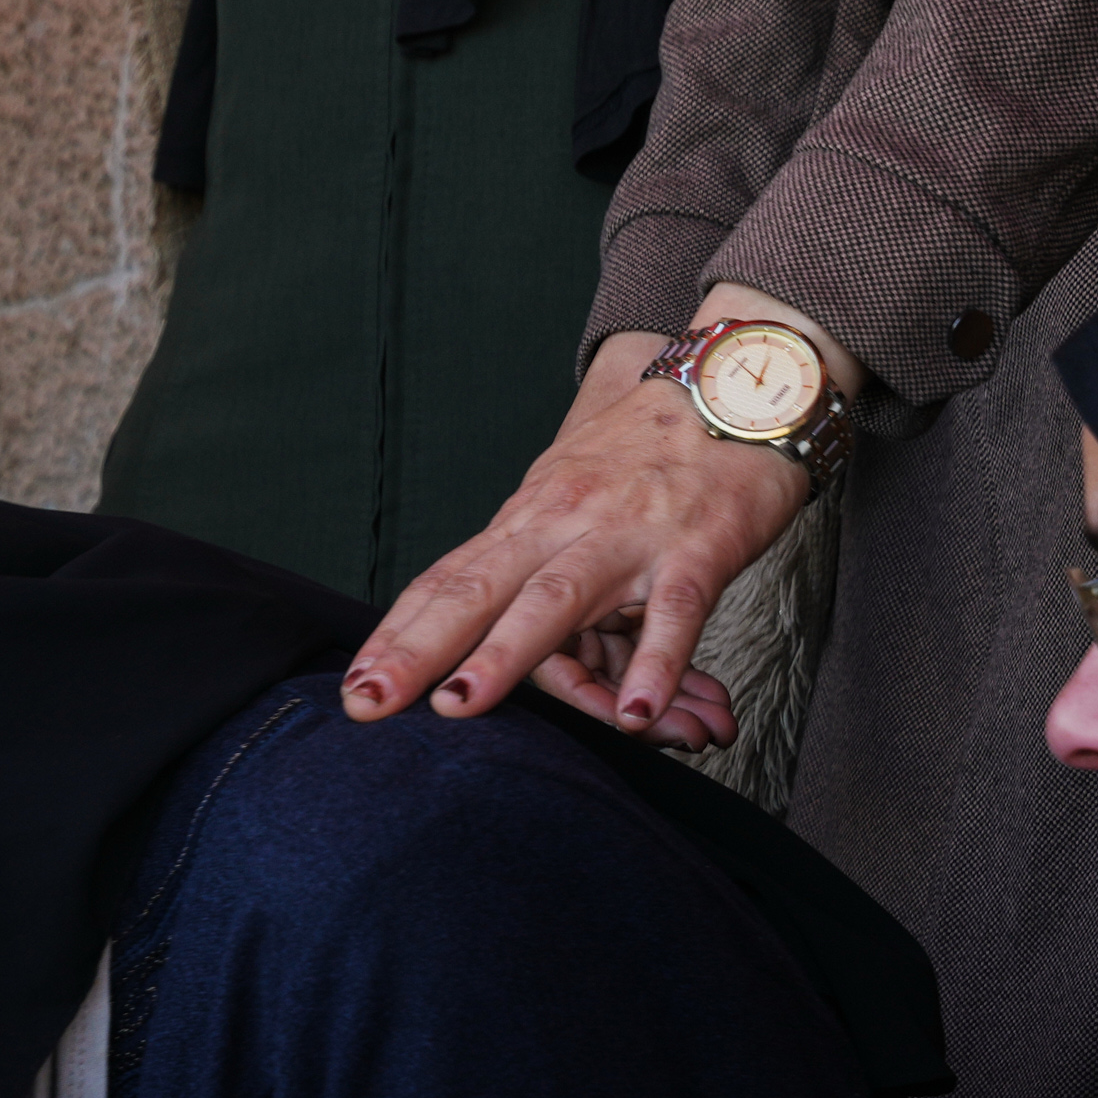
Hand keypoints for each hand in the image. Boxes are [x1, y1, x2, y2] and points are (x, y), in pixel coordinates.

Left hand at [342, 312, 822, 739]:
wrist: (742, 381)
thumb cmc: (648, 452)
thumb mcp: (569, 497)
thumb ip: (527, 560)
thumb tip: (477, 626)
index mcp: (529, 518)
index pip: (448, 579)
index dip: (398, 633)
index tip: (355, 685)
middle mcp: (565, 522)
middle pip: (477, 589)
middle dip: (418, 648)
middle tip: (366, 702)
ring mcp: (630, 535)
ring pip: (558, 597)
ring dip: (506, 653)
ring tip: (460, 704)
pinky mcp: (700, 548)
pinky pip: (675, 611)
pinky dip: (657, 663)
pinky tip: (635, 716)